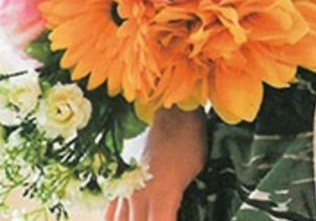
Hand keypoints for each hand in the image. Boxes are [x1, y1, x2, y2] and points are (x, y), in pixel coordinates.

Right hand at [104, 106, 207, 220]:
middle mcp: (140, 197)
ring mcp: (127, 190)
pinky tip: (128, 219)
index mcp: (162, 195)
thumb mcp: (197, 169)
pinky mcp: (120, 183)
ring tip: (147, 217)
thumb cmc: (189, 139)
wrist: (171, 113)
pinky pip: (111, 213)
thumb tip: (183, 212)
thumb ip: (183, 198)